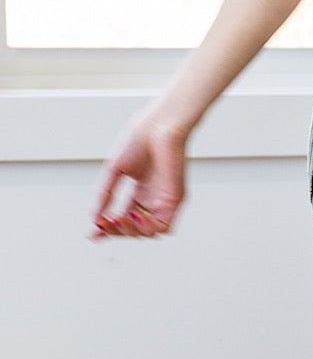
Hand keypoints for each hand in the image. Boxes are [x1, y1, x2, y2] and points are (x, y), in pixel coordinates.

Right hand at [87, 112, 188, 241]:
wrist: (159, 124)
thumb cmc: (140, 138)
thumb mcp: (114, 170)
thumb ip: (105, 195)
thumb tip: (94, 219)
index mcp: (139, 191)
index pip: (122, 217)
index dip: (108, 228)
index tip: (92, 234)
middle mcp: (152, 198)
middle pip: (133, 228)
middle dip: (116, 231)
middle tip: (103, 223)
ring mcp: (163, 200)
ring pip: (148, 232)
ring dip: (130, 231)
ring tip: (117, 219)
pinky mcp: (175, 200)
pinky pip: (164, 227)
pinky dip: (148, 228)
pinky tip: (135, 216)